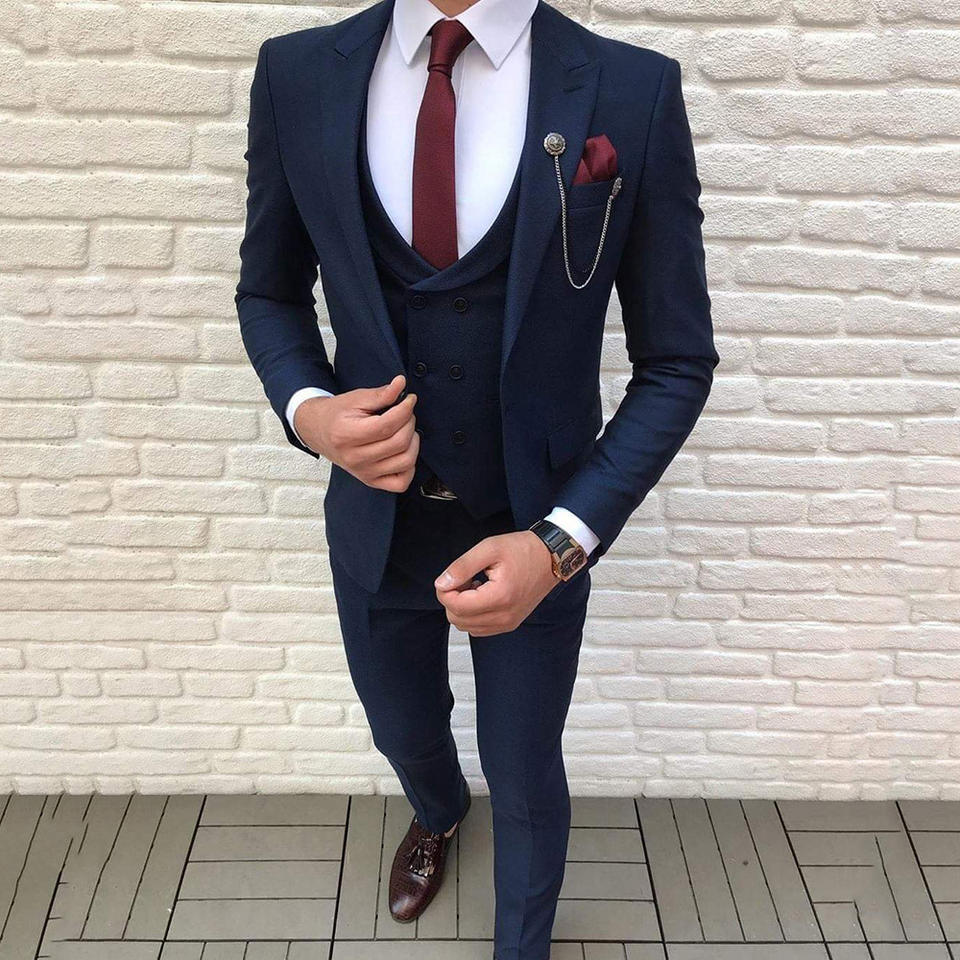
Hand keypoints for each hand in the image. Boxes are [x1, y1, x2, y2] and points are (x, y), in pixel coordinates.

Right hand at [294, 374, 418, 492]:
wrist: (318, 431)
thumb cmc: (337, 414)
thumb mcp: (356, 398)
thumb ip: (380, 394)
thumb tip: (401, 384)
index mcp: (347, 435)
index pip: (387, 425)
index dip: (405, 409)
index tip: (409, 399)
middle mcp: (355, 458)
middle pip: (399, 443)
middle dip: (409, 422)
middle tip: (405, 413)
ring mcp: (364, 473)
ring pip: (405, 462)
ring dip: (413, 442)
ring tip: (405, 430)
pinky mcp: (371, 481)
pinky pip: (401, 483)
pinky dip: (409, 467)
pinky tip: (403, 451)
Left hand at [434, 531, 558, 636]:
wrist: (551, 558)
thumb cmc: (524, 550)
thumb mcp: (489, 548)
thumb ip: (462, 566)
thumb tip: (441, 583)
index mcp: (500, 597)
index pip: (455, 606)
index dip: (445, 590)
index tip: (454, 575)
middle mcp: (505, 616)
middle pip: (457, 618)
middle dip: (453, 598)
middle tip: (465, 578)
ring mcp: (508, 623)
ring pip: (465, 626)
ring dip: (462, 607)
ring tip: (475, 585)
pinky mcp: (509, 624)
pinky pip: (478, 628)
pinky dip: (473, 614)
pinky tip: (482, 595)